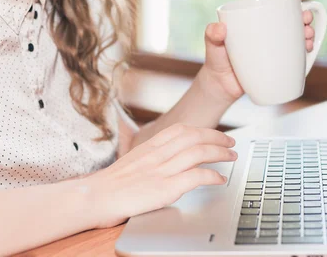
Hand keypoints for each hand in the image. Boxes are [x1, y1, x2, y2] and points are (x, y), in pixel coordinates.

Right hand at [82, 123, 237, 228]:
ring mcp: (162, 169)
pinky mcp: (165, 188)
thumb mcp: (132, 161)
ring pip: (199, 153)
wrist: (94, 197)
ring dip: (220, 154)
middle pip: (195, 137)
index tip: (215, 134)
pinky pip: (196, 177)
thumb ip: (151, 156)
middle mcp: (158, 153)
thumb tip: (168, 158)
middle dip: (217, 138)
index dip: (203, 130)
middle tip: (231, 143)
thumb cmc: (110, 184)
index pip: (182, 129)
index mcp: (150, 145)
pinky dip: (213, 176)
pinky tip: (220, 180)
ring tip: (232, 157)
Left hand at [201, 0, 314, 102]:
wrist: (221, 85)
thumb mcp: (211, 43)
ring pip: (298, 34)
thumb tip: (219, 29)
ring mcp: (275, 46)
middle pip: (292, 17)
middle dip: (305, 14)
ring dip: (309, 31)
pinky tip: (308, 49)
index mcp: (255, 18)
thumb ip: (212, 34)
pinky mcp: (280, 61)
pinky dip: (306, 50)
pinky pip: (297, 53)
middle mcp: (268, 29)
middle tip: (306, 20)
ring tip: (308, 37)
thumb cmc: (216, 58)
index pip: (275, 1)